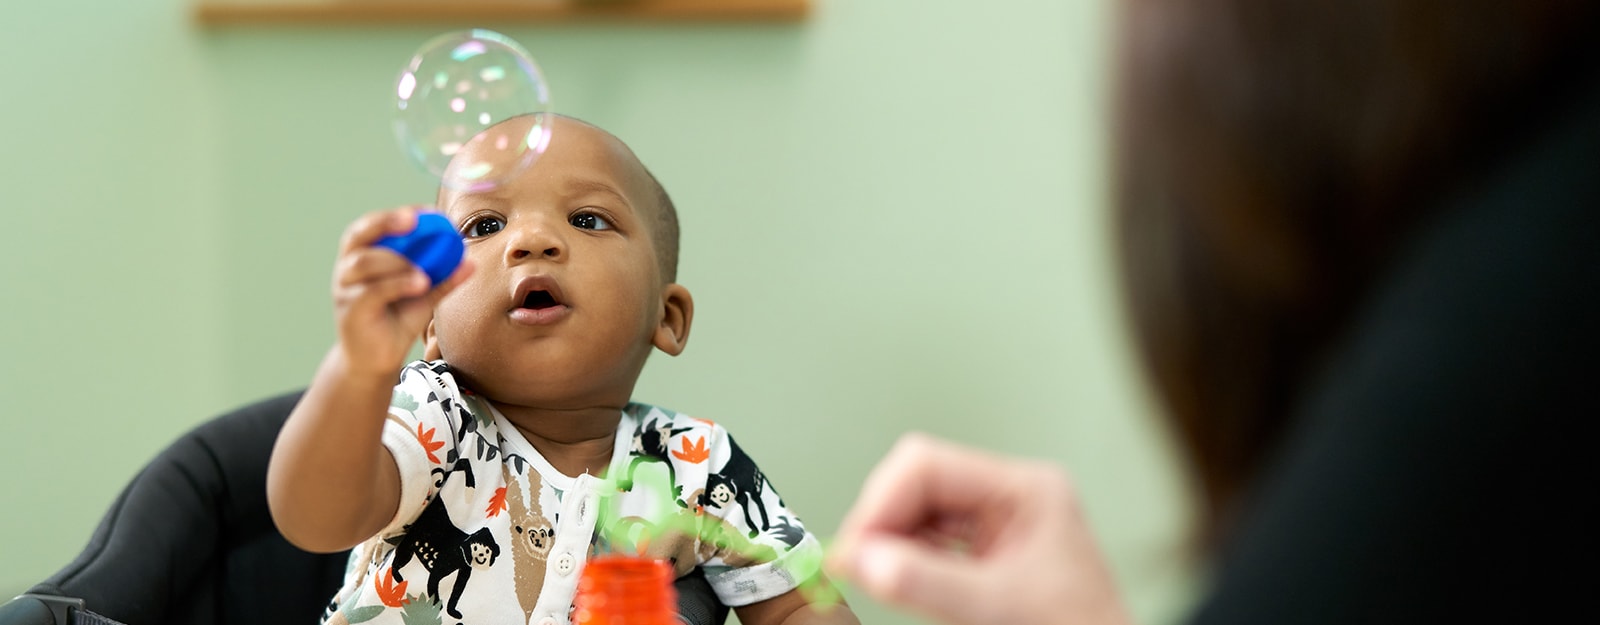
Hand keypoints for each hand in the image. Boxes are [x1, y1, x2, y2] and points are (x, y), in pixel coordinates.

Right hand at [332, 207, 471, 376]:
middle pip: (359, 235)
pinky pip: (372, 291)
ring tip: (425, 272)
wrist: (377, 360)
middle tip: (415, 220)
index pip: (371, 226)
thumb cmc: (396, 320)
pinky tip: (420, 284)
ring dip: (398, 261)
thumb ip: (443, 279)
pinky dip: (398, 284)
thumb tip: (471, 262)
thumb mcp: (424, 296)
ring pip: (365, 262)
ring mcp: (346, 289)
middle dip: (387, 222)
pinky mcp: (350, 311)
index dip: (395, 215)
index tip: (426, 212)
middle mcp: (348, 268)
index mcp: (363, 256)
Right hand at [826, 434, 1133, 624]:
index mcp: (1026, 489)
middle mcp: (1011, 497)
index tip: (855, 546)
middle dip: (881, 522)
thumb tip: (862, 559)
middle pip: (918, 483)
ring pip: (917, 512)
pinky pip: (928, 541)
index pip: (929, 466)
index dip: (882, 503)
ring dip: (888, 542)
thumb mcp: (999, 608)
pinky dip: (904, 559)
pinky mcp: (987, 554)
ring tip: (873, 576)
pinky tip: (896, 580)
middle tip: (854, 564)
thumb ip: (928, 583)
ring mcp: (998, 525)